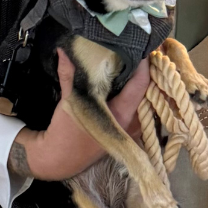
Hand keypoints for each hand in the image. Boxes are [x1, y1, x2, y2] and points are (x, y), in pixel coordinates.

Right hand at [13, 50, 150, 180]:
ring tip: (139, 64)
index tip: (142, 47)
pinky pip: (140, 109)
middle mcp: (132, 123)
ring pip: (145, 101)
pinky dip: (138, 96)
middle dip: (147, 72)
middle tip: (143, 51)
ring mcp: (131, 130)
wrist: (58, 159)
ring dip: (143, 84)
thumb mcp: (68, 101)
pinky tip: (133, 84)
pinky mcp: (127, 132)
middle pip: (148, 92)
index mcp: (122, 114)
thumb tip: (64, 50)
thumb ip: (70, 74)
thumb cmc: (65, 132)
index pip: (141, 84)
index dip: (143, 64)